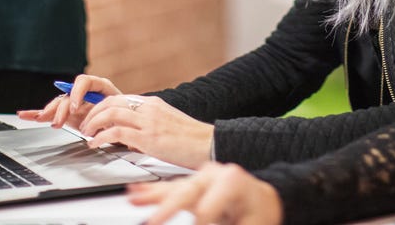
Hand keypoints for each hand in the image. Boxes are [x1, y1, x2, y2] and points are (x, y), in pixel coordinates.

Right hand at [17, 74, 122, 129]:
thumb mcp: (123, 111)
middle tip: (59, 121)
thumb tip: (110, 118)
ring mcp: (75, 103)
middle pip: (68, 95)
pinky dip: (37, 113)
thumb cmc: (126, 113)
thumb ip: (115, 111)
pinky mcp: (67, 114)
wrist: (125, 123)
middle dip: (62, 108)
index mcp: (99, 86)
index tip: (76, 107)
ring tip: (43, 119)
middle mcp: (85, 93)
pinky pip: (51, 112)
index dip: (78, 92)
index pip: (85, 81)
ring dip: (49, 112)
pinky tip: (25, 114)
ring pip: (58, 104)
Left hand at [79, 95, 213, 168]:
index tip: (92, 117)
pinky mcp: (148, 138)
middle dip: (92, 113)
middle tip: (85, 126)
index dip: (100, 107)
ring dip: (93, 124)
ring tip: (87, 134)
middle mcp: (149, 109)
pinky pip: (116, 132)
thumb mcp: (166, 122)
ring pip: (110, 114)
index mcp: (153, 104)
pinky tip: (95, 144)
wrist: (207, 143)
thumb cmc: (190, 138)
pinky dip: (101, 137)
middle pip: (111, 103)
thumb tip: (131, 132)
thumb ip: (148, 122)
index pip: (119, 99)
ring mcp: (148, 122)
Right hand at [128, 163, 282, 224]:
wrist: (261, 201)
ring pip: (174, 188)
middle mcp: (215, 174)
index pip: (208, 208)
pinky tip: (136, 193)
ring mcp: (202, 177)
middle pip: (187, 192)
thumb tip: (202, 224)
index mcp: (232, 182)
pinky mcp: (193, 183)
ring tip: (133, 199)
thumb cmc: (258, 213)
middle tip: (150, 222)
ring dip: (152, 196)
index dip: (200, 223)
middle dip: (167, 208)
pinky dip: (153, 192)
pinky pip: (171, 187)